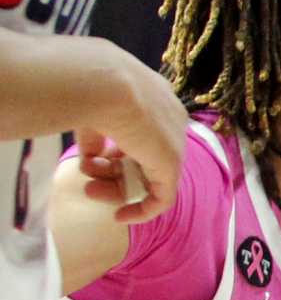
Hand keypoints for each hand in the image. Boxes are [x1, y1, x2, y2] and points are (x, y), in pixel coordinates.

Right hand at [72, 45, 187, 224]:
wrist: (102, 83)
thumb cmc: (88, 88)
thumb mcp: (90, 110)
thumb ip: (95, 136)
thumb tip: (92, 156)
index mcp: (154, 99)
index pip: (141, 132)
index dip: (115, 150)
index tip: (93, 159)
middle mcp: (170, 118)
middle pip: (144, 155)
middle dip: (112, 172)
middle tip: (87, 182)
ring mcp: (174, 141)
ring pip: (147, 175)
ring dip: (116, 187)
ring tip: (90, 189)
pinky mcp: (172, 163)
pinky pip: (163, 196)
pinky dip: (144, 210)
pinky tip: (120, 216)